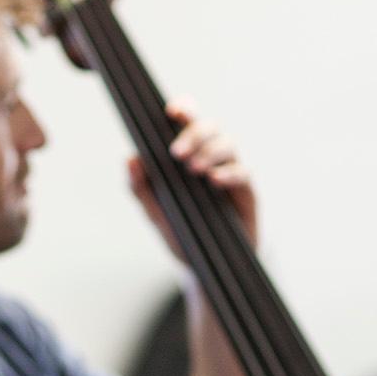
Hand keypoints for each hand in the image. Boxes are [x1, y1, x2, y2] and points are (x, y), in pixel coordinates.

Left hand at [127, 99, 258, 256]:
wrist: (205, 267)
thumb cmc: (182, 233)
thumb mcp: (156, 213)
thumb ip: (141, 188)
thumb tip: (130, 159)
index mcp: (189, 154)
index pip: (190, 120)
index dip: (184, 108)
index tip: (171, 111)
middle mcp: (211, 156)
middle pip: (210, 126)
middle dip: (193, 134)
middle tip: (176, 154)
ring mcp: (231, 172)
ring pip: (228, 143)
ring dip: (210, 151)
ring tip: (194, 170)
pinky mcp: (246, 192)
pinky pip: (243, 172)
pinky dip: (229, 173)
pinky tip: (214, 181)